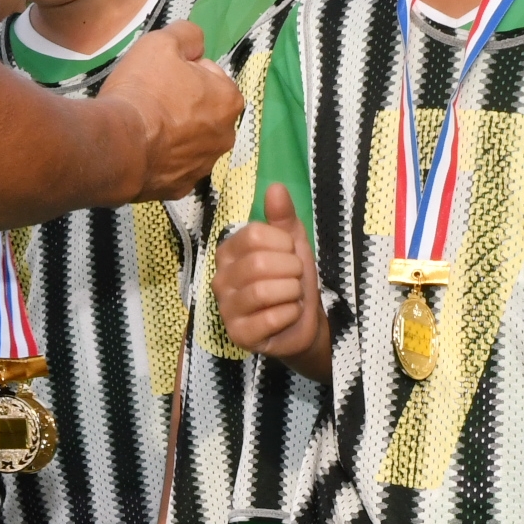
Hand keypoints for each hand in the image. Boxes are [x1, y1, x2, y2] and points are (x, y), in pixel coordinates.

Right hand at [96, 22, 243, 201]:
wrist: (116, 145)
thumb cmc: (144, 90)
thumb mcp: (162, 43)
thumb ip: (187, 35)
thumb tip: (196, 43)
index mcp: (229, 100)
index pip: (210, 75)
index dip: (184, 71)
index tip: (162, 75)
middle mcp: (226, 136)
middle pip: (204, 110)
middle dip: (184, 104)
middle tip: (151, 99)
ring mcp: (204, 166)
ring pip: (190, 141)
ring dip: (174, 133)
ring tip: (144, 126)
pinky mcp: (180, 188)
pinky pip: (173, 166)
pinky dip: (161, 159)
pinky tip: (141, 149)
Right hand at [212, 184, 327, 366]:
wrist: (303, 322)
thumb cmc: (292, 279)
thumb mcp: (292, 243)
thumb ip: (283, 216)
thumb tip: (276, 187)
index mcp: (228, 251)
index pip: (254, 235)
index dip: (284, 243)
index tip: (290, 254)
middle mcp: (219, 278)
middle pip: (258, 264)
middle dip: (291, 270)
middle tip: (295, 278)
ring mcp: (226, 309)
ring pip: (262, 291)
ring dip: (291, 292)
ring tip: (292, 296)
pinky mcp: (238, 335)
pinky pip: (269, 319)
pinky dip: (290, 314)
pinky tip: (289, 315)